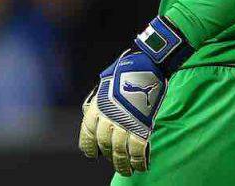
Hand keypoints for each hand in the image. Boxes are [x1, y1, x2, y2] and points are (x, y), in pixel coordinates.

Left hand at [78, 16, 191, 175]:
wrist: (146, 64)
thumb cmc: (127, 72)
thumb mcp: (105, 85)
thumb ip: (101, 102)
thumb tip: (98, 116)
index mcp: (97, 106)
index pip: (87, 132)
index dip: (89, 146)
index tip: (92, 154)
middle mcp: (107, 116)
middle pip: (105, 144)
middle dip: (111, 157)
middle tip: (117, 165)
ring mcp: (124, 121)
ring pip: (120, 150)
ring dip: (124, 164)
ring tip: (127, 170)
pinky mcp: (141, 125)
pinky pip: (137, 149)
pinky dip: (139, 160)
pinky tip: (141, 166)